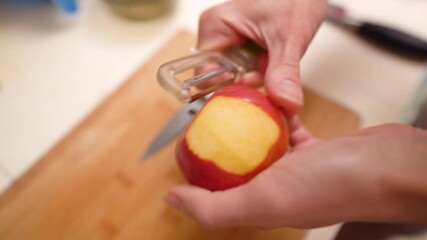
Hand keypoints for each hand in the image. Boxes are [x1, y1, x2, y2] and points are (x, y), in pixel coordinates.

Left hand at [166, 122, 426, 228]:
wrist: (389, 167)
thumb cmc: (332, 187)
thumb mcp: (265, 200)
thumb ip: (216, 206)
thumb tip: (174, 201)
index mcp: (262, 206)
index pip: (217, 189)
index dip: (199, 167)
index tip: (188, 139)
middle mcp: (277, 190)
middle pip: (237, 163)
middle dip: (221, 140)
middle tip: (209, 115)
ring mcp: (297, 169)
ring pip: (261, 143)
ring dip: (248, 124)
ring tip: (235, 103)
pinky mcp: (314, 149)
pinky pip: (286, 129)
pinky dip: (277, 115)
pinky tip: (270, 101)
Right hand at [197, 0, 327, 113]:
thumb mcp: (289, 36)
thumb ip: (284, 72)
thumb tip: (287, 105)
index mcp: (214, 28)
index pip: (204, 75)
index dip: (226, 88)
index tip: (251, 88)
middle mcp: (217, 37)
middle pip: (222, 80)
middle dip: (249, 83)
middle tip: (270, 69)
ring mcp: (230, 43)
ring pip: (237, 79)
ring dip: (260, 78)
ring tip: (274, 58)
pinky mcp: (243, 48)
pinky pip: (248, 72)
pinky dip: (264, 74)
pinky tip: (274, 60)